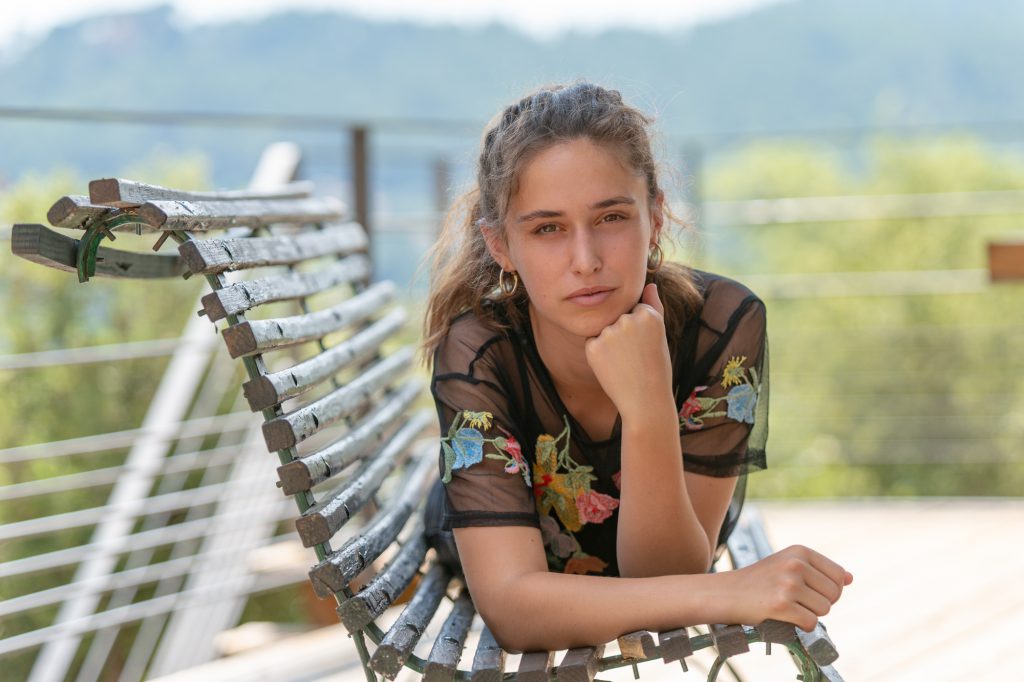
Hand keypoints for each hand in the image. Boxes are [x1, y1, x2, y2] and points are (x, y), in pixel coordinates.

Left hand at [584, 283, 673, 422]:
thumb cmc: (656, 368)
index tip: (646, 348)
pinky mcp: (594, 346)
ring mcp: (610, 332)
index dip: (639, 332)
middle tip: (635, 358)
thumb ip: (653, 305)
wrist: (645, 400)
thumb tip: (650, 284)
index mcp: (648, 315)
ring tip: (625, 363)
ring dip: (610, 344)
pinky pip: (592, 342)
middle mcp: (628, 320)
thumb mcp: (660, 334)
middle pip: (618, 319)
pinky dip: (598, 354)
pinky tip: (612, 367)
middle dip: (623, 335)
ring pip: (604, 330)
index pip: (635, 311)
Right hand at [724, 545, 852, 631]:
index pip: (839, 575)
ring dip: (809, 614)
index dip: (830, 589)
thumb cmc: (758, 581)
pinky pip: (810, 623)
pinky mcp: (781, 605)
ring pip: (824, 610)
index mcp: (799, 551)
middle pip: (835, 594)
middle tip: (797, 601)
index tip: (810, 590)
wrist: (726, 593)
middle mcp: (795, 564)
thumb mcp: (787, 564)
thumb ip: (819, 570)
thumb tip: (850, 578)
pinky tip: (785, 617)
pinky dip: (802, 626)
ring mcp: (788, 584)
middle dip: (821, 603)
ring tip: (788, 606)